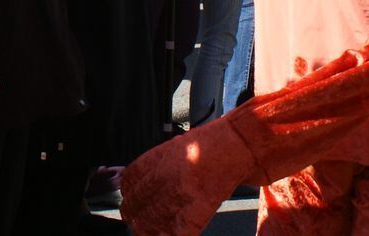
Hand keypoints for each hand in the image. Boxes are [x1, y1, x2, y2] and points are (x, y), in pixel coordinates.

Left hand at [120, 119, 253, 233]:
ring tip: (147, 232)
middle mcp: (167, 173)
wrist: (241, 142)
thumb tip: (141, 179)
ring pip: (153, 219)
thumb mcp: (179, 144)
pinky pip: (179, 231)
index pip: (131, 178)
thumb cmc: (213, 142)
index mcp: (161, 155)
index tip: (128, 199)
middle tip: (135, 221)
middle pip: (138, 201)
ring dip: (148, 229)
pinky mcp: (200, 206)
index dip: (127, 193)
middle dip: (134, 214)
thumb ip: (159, 162)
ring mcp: (183, 190)